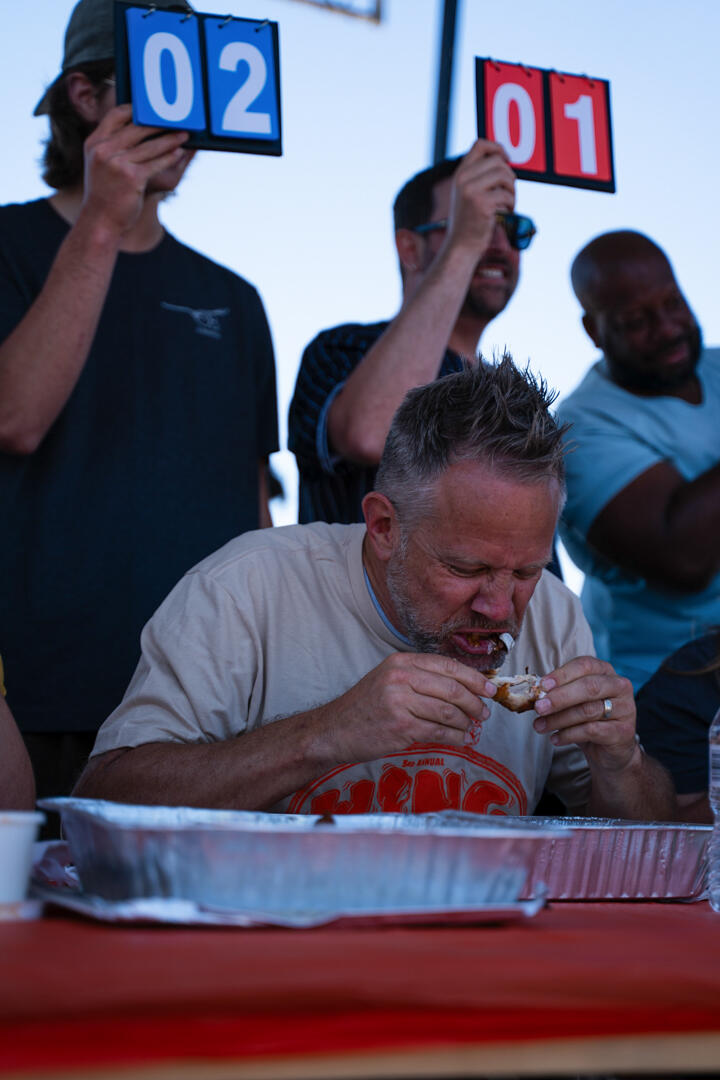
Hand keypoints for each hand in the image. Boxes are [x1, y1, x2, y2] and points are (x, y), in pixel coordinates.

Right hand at [81, 105, 193, 236]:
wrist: (100, 222)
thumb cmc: (105, 194)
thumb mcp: (101, 165)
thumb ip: (113, 146)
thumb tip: (139, 129)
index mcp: (94, 143)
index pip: (116, 115)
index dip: (136, 109)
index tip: (152, 109)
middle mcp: (103, 150)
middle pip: (136, 128)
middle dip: (159, 123)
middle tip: (177, 120)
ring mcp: (116, 163)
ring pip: (149, 145)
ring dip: (170, 139)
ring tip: (184, 134)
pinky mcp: (131, 178)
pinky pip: (155, 163)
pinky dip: (169, 157)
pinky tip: (179, 153)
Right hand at [322, 652, 495, 763]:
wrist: (334, 730)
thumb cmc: (366, 707)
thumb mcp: (389, 680)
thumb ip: (421, 678)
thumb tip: (463, 686)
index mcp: (401, 662)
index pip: (448, 666)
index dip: (474, 678)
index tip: (489, 689)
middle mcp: (401, 677)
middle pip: (452, 688)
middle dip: (474, 702)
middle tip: (484, 713)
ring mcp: (400, 702)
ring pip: (448, 711)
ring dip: (466, 722)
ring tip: (470, 727)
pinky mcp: (401, 726)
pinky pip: (439, 731)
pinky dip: (455, 736)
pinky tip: (458, 738)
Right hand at [445, 138, 515, 255]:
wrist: (461, 246)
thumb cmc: (469, 221)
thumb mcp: (467, 193)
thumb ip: (479, 176)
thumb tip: (504, 159)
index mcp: (460, 174)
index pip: (480, 145)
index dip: (497, 148)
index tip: (506, 160)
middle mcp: (463, 179)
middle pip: (498, 161)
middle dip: (509, 176)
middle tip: (509, 192)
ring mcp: (471, 191)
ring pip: (505, 176)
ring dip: (512, 190)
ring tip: (508, 203)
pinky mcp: (481, 204)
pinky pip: (506, 195)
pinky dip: (511, 205)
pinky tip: (505, 213)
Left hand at [532, 656, 637, 770]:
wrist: (609, 750)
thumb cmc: (588, 719)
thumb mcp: (573, 702)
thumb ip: (559, 693)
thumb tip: (536, 694)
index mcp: (605, 671)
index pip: (584, 665)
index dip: (562, 674)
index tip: (542, 686)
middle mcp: (619, 686)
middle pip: (588, 687)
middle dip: (559, 697)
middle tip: (538, 708)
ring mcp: (625, 708)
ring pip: (587, 710)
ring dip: (559, 719)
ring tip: (539, 726)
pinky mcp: (624, 731)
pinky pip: (592, 730)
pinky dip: (569, 735)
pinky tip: (555, 738)